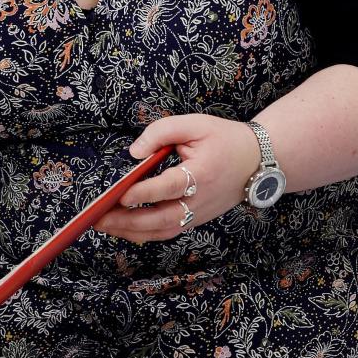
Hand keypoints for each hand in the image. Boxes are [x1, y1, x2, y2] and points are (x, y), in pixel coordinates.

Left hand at [94, 114, 259, 242]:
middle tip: (98, 218)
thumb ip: (161, 132)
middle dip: (128, 221)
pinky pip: (168, 231)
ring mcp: (199, 214)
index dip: (145, 192)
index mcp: (203, 173)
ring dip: (131, 231)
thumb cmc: (225, 139)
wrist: (258, 161)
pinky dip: (144, 233)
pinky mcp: (196, 219)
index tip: (121, 194)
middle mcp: (201, 200)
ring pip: (163, 230)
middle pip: (163, 218)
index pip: (171, 187)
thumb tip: (134, 153)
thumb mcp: (195, 124)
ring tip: (102, 224)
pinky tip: (122, 228)